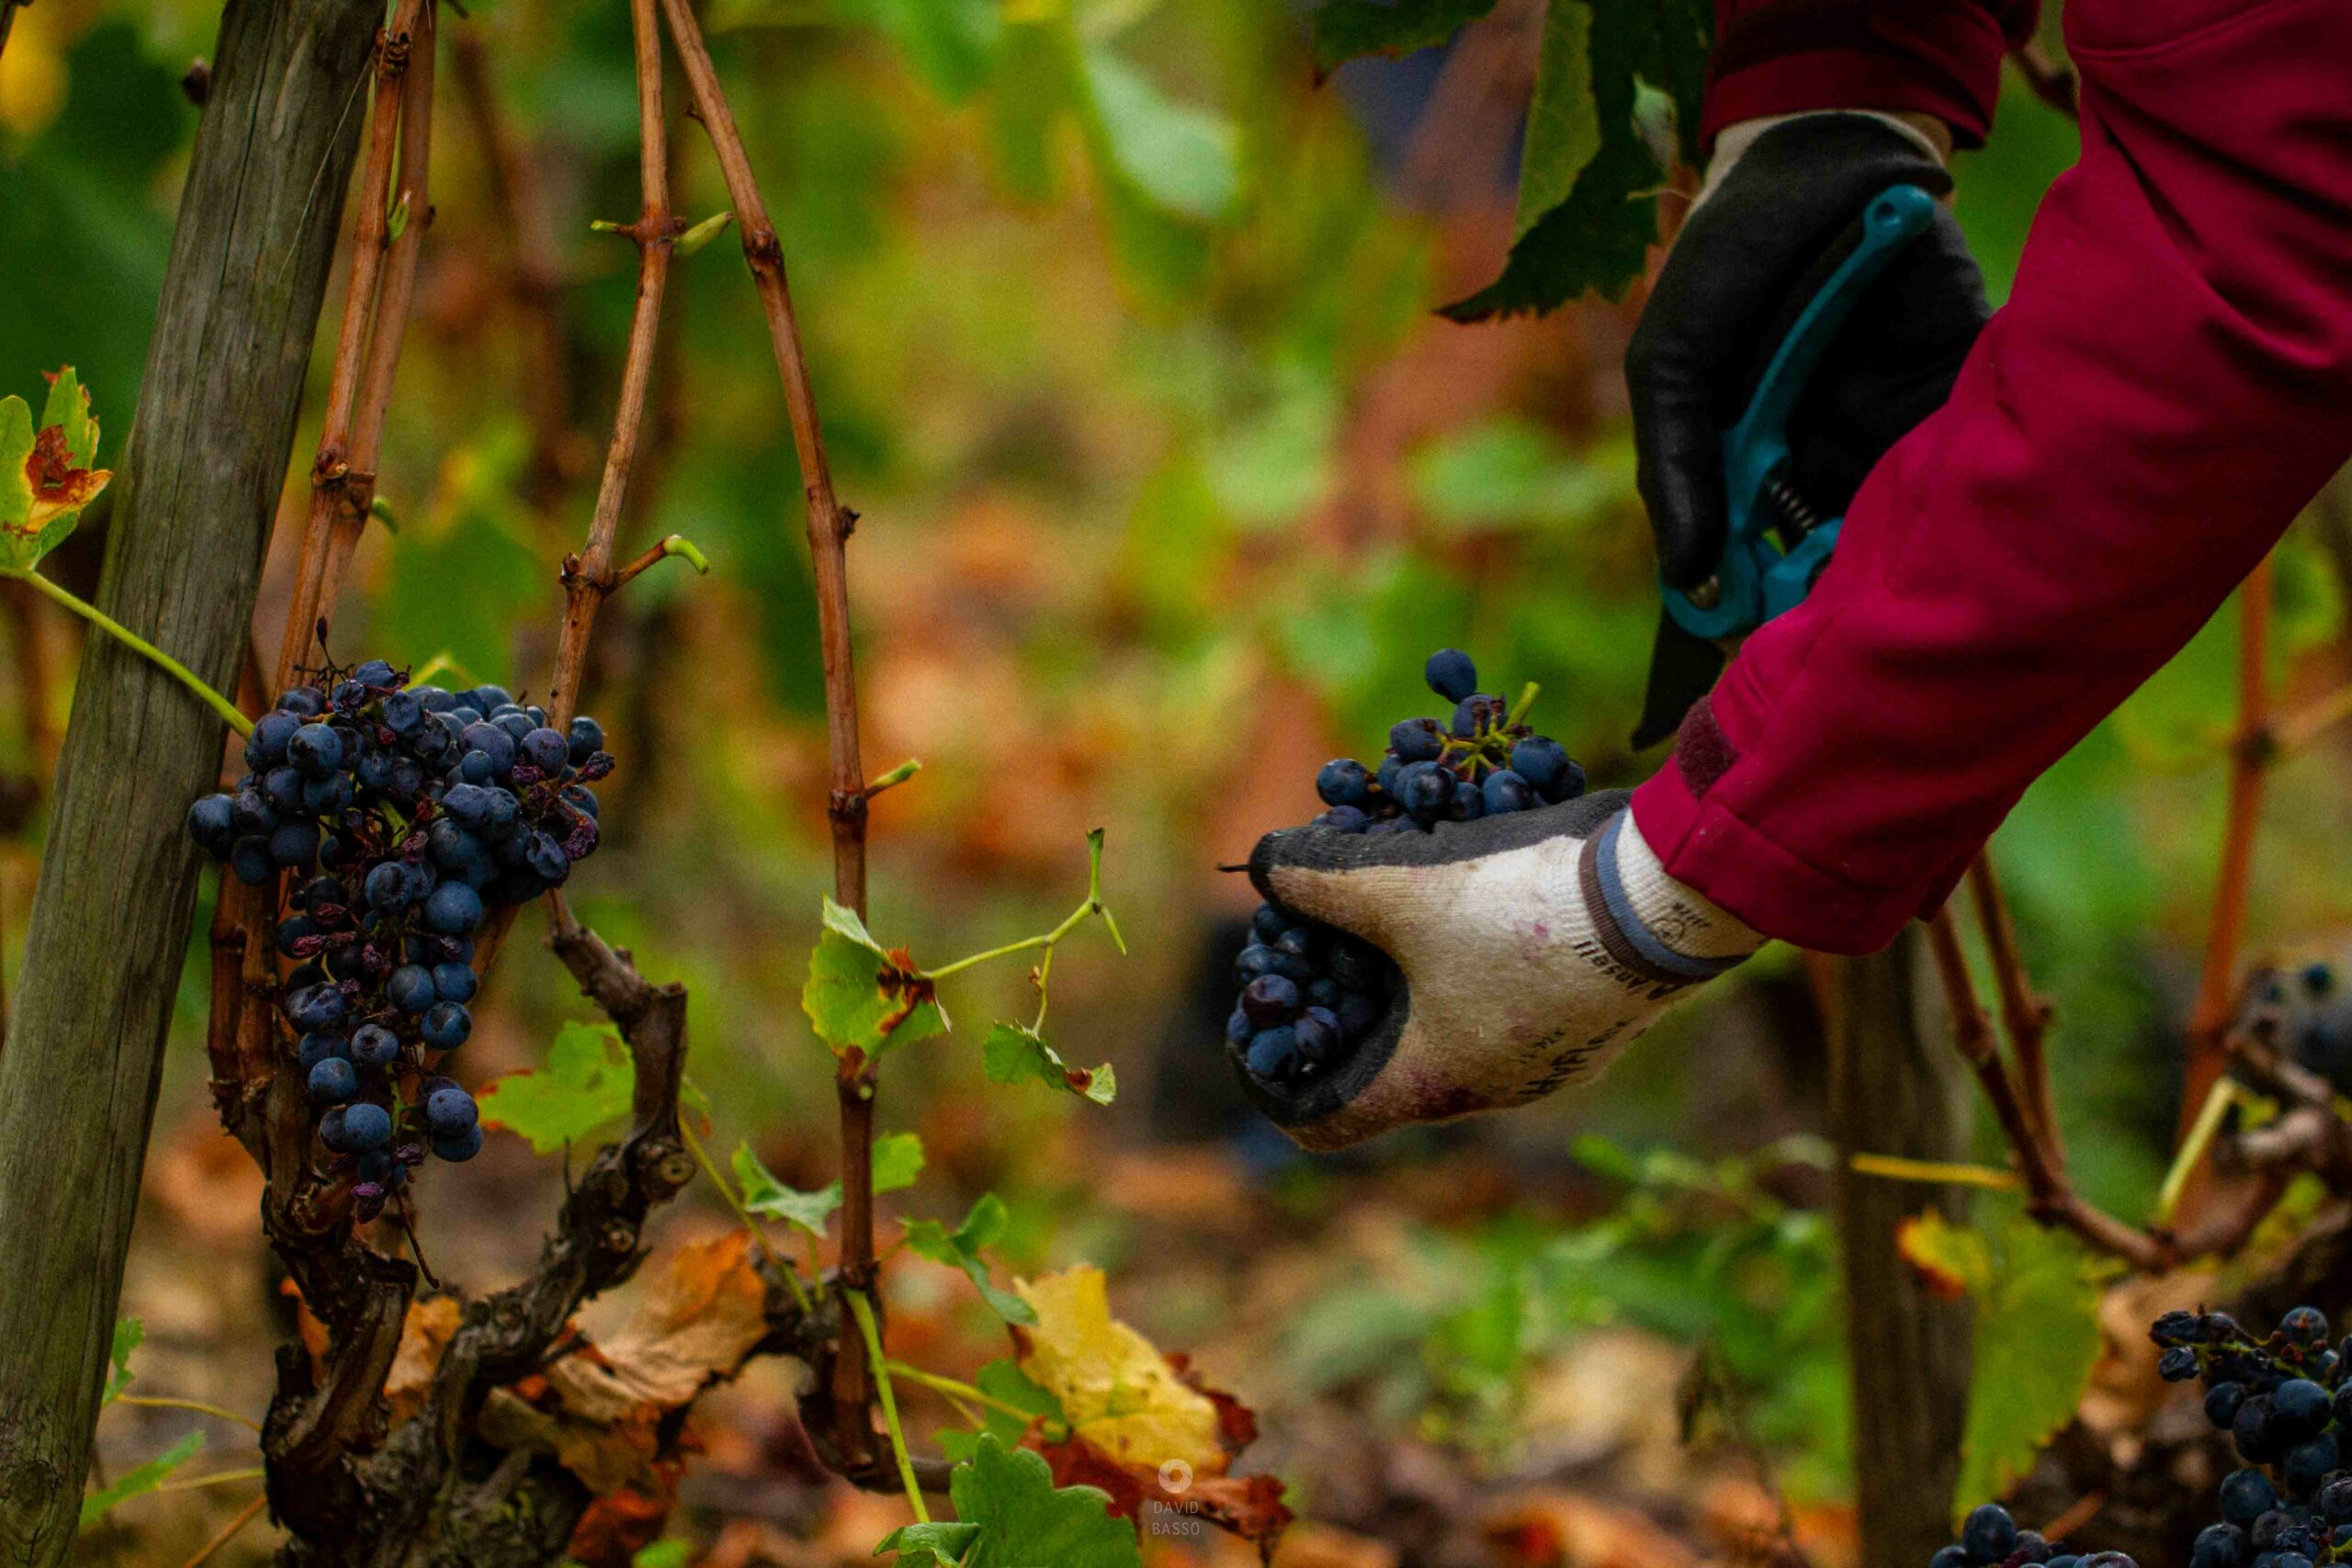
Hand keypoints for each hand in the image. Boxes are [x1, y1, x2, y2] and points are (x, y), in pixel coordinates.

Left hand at [1239, 793, 1756, 1149]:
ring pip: (1451, 1037)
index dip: (1270, 1083)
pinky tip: (1475, 907)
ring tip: (1394, 913)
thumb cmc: (1519, 907)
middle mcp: (1487, 1095)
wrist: (1663, 901)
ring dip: (1413, 987)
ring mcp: (1548, 1069)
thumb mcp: (1400, 883)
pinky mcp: (1590, 1032)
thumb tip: (1259, 863)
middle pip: (1384, 1072)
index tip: (1252, 1035)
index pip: (1320, 1121)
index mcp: (1429, 1084)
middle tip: (1320, 948)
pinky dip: (1471, 974)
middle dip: (1344, 1011)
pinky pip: (1507, 1014)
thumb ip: (1319, 878)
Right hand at [1628, 112, 1991, 596]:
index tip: (1746, 648)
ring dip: (1886, 556)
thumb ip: (1675, 469)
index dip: (1752, 603)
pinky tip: (1936, 532)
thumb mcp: (1672, 366)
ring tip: (1874, 592)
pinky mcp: (1961, 389)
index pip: (1754, 553)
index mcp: (1757, 459)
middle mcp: (1829, 452)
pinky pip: (1964, 456)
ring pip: (1895, 515)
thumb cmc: (1727, 261)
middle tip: (1818, 630)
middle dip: (1824, 592)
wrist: (1822, 157)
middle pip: (1829, 548)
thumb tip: (1690, 583)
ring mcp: (1897, 421)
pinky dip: (1954, 497)